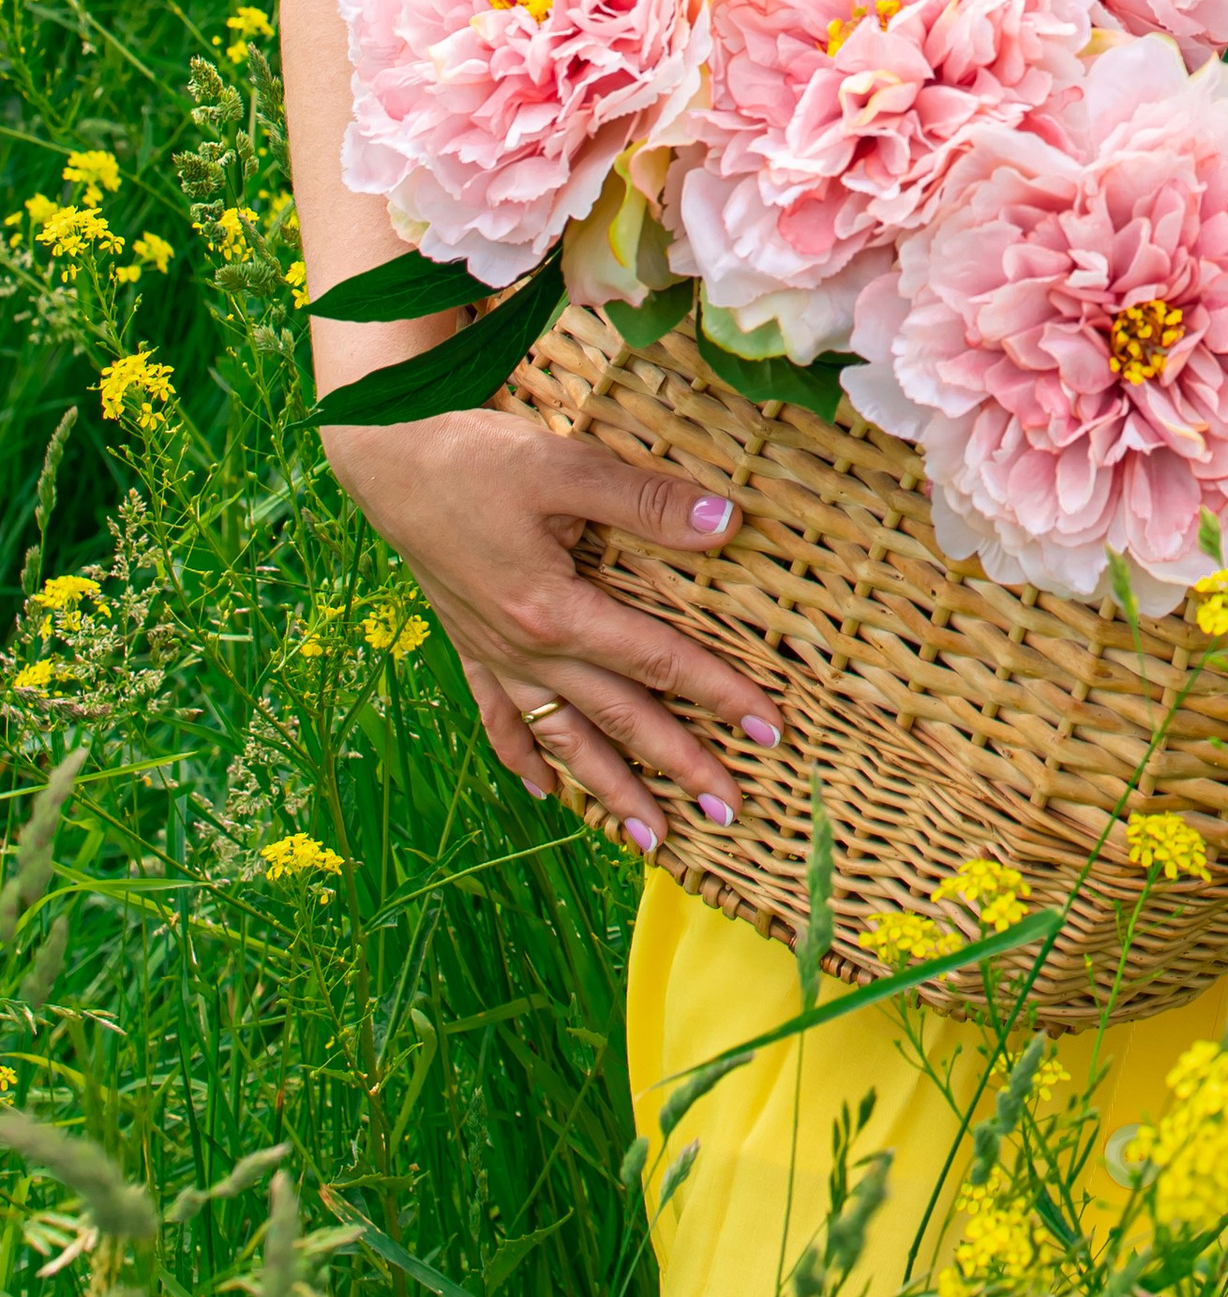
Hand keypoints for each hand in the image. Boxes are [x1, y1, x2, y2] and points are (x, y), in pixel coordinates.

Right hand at [322, 404, 776, 848]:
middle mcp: (528, 650)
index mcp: (556, 612)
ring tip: (651, 838)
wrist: (387, 457)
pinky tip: (545, 788)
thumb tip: (726, 524)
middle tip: (731, 811)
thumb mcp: (567, 467)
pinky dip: (523, 756)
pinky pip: (500, 718)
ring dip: (608, 790)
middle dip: (679, 768)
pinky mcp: (469, 644)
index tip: (771, 728)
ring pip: (563, 738)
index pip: (659, 661)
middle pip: (619, 720)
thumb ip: (647, 502)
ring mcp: (495, 654)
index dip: (720, 695)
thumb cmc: (476, 458)